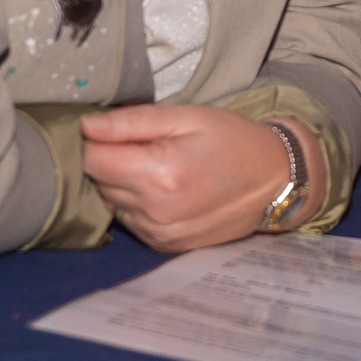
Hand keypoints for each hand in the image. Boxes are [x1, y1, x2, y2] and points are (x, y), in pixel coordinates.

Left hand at [81, 104, 320, 251]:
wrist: (274, 180)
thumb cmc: (233, 140)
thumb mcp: (188, 116)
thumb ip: (133, 122)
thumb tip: (86, 126)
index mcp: (160, 174)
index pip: (91, 160)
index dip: (94, 140)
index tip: (111, 130)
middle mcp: (155, 211)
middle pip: (98, 182)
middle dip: (110, 160)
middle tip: (143, 144)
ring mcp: (159, 233)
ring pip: (111, 202)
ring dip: (122, 183)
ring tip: (156, 165)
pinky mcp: (164, 244)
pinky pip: (130, 220)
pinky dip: (137, 203)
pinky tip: (164, 188)